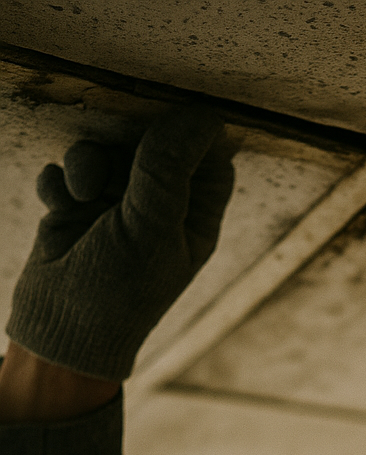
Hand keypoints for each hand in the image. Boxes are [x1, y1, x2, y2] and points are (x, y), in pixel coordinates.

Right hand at [5, 106, 234, 381]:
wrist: (61, 329)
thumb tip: (201, 118)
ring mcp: (116, 208)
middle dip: (127, 145)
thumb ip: (168, 169)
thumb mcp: (149, 226)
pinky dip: (60, 184)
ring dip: (87, 162)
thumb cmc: (119, 290)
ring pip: (105, 151)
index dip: (191, 139)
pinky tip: (59, 209)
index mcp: (195, 220)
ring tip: (81, 193)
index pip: (210, 161)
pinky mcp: (75, 208)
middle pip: (152, 145)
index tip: (165, 128)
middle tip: (115, 164)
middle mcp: (160, 210)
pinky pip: (67, 170)